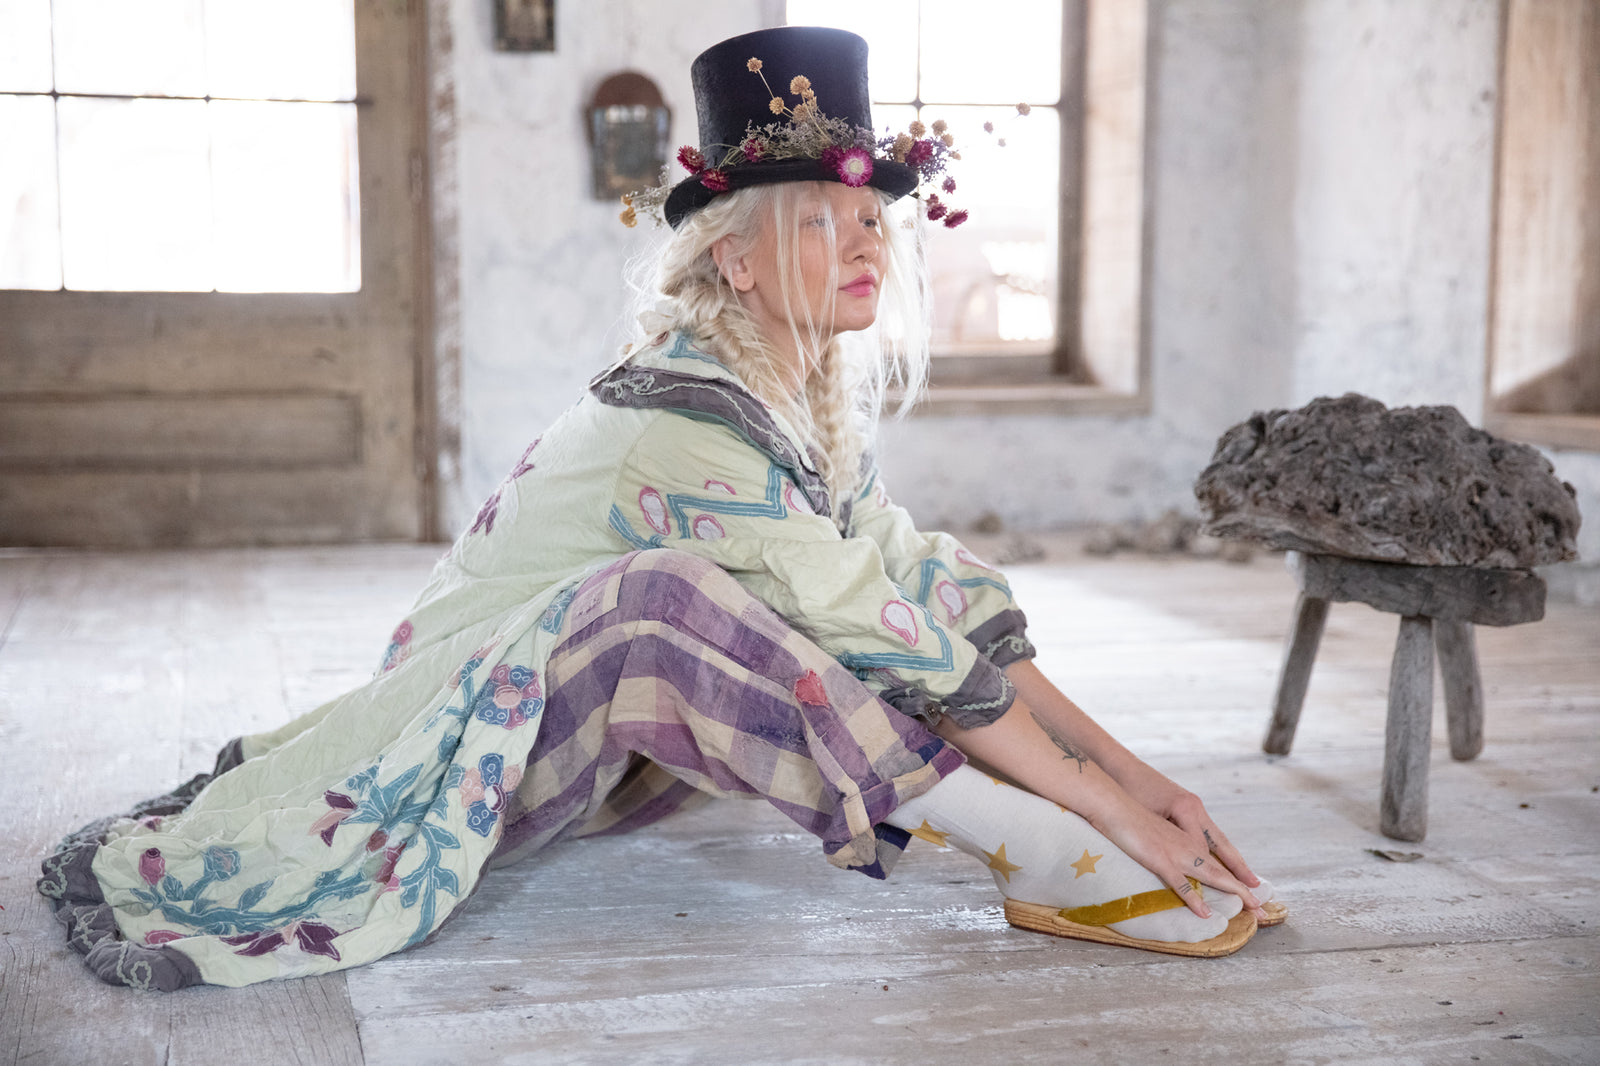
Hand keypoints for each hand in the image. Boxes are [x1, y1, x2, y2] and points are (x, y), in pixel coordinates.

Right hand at [1091, 791, 1263, 919]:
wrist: (1112, 799)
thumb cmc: (1129, 807)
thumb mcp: (1155, 823)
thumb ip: (1169, 836)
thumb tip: (1174, 849)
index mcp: (1187, 830)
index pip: (1219, 852)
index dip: (1236, 870)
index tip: (1252, 887)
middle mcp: (1187, 839)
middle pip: (1223, 866)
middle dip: (1244, 888)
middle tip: (1262, 908)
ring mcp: (1175, 849)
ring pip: (1211, 873)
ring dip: (1232, 892)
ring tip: (1251, 909)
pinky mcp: (1158, 857)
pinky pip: (1180, 882)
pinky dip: (1193, 898)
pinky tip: (1205, 912)